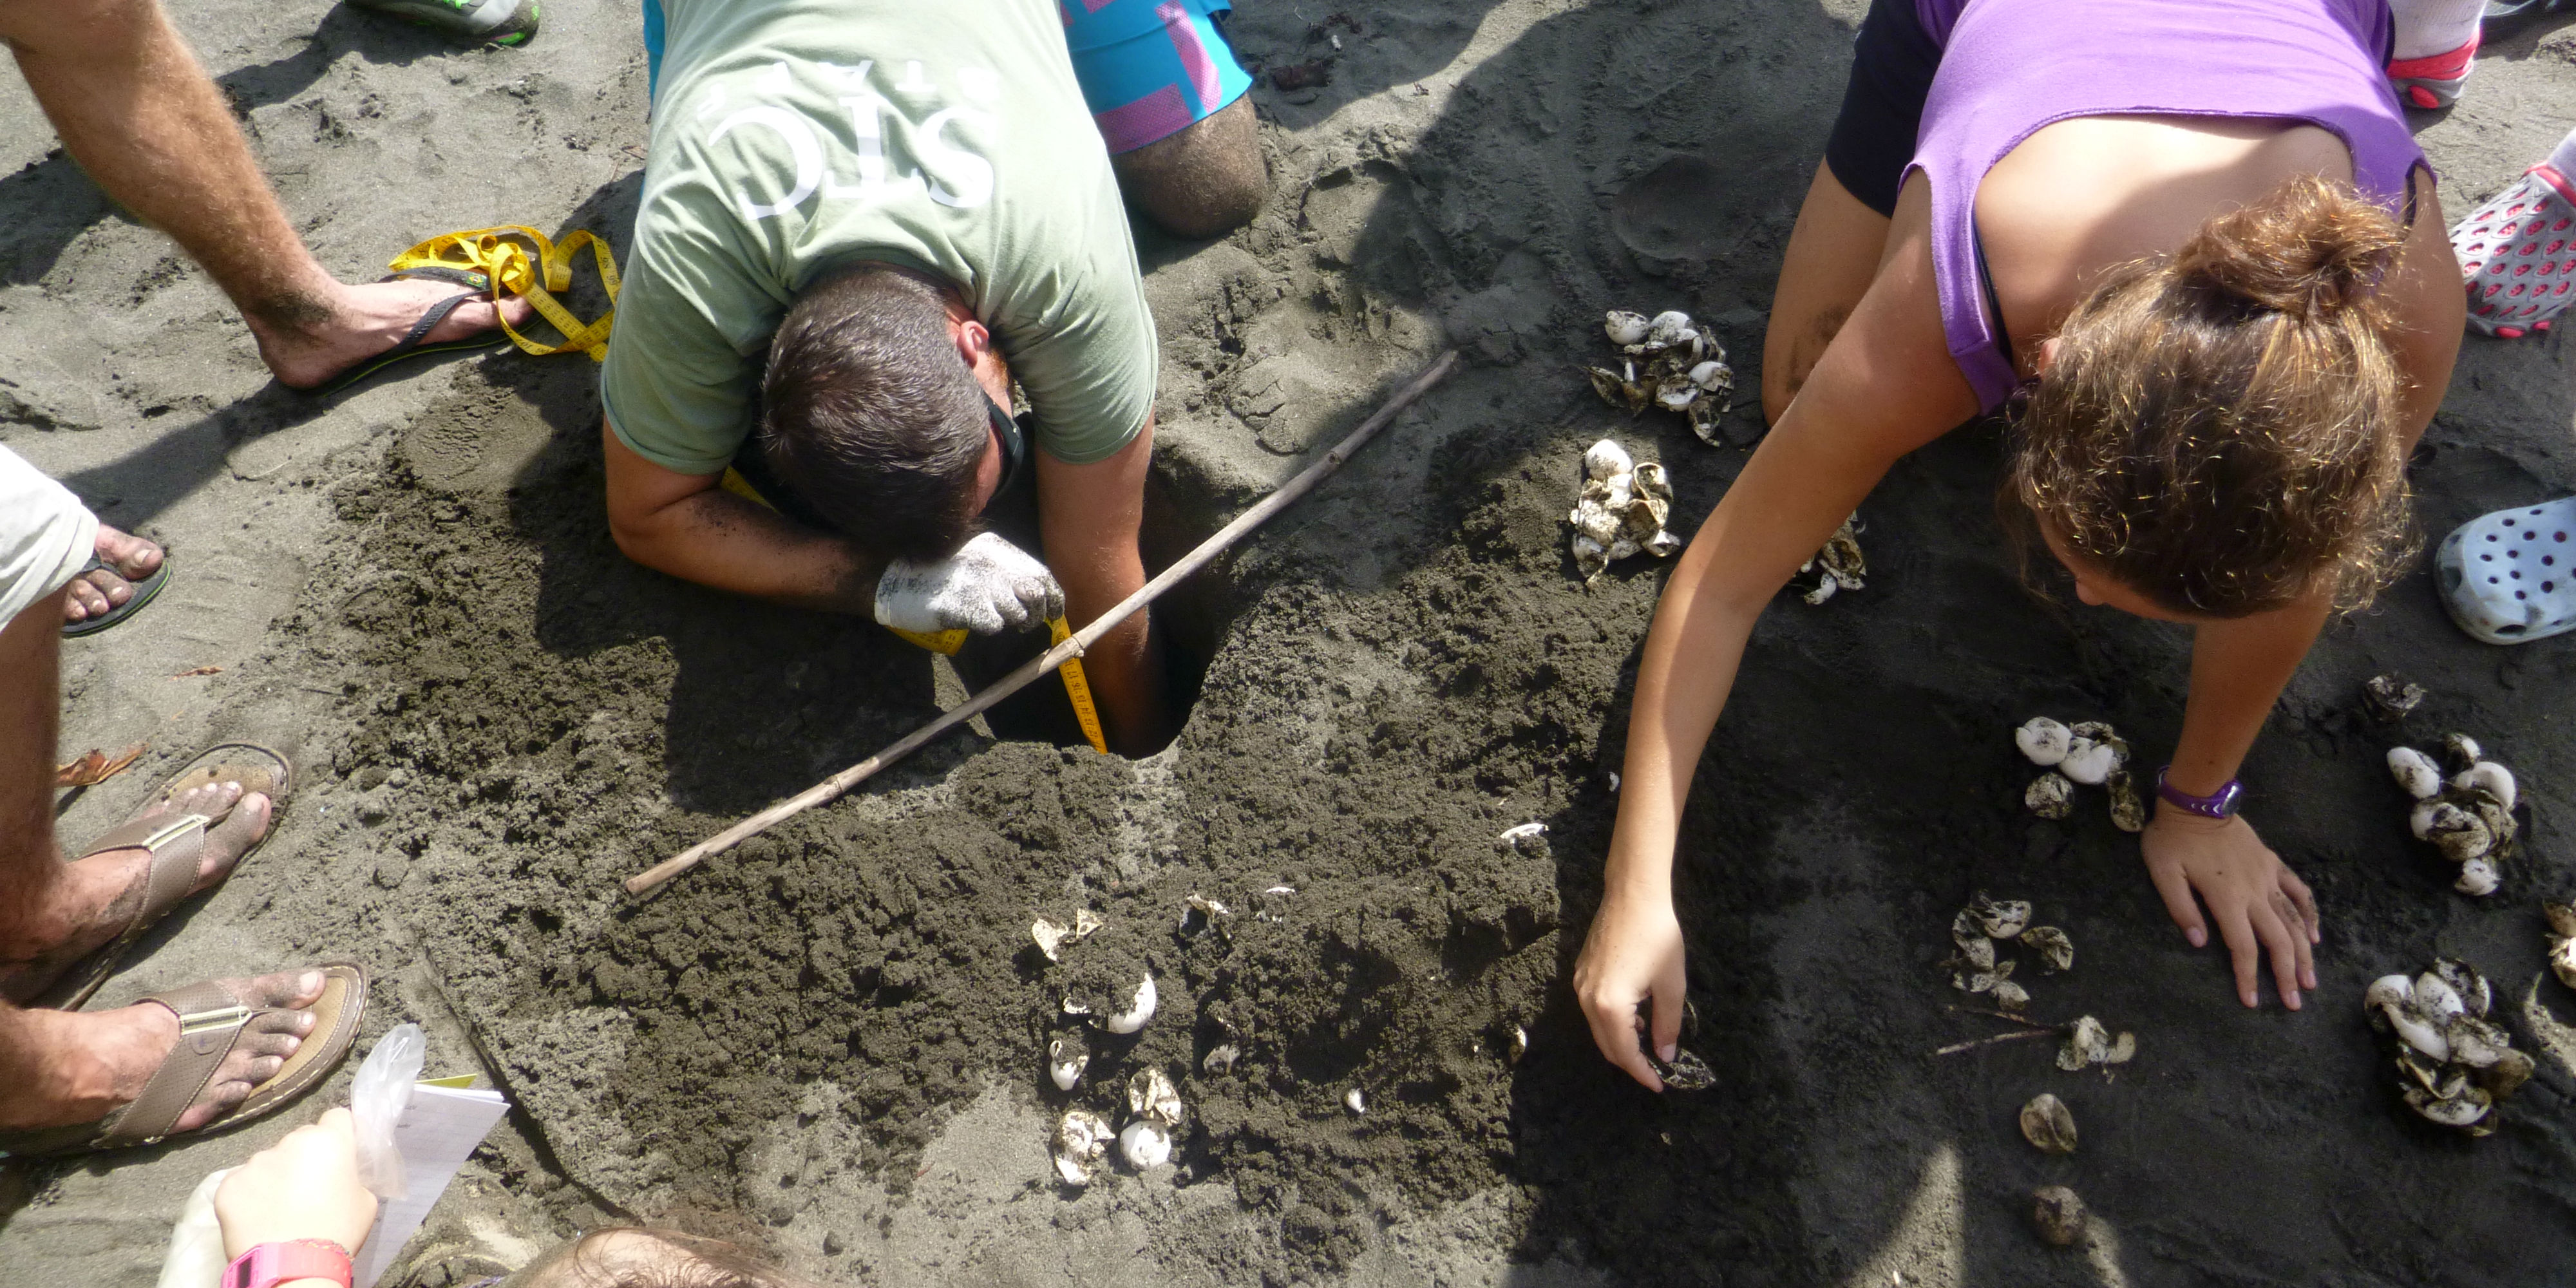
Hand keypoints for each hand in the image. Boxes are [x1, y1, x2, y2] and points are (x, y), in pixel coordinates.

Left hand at [215, 1107, 378, 1257]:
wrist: (291, 1267)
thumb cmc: (338, 1232)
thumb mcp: (365, 1201)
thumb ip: (353, 1177)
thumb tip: (340, 1175)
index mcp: (329, 1141)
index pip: (336, 1118)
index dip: (339, 1135)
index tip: (338, 1156)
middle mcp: (289, 1143)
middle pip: (300, 1140)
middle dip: (304, 1158)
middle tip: (308, 1190)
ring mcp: (254, 1162)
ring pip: (268, 1162)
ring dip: (275, 1177)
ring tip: (279, 1210)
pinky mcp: (228, 1185)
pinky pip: (242, 1183)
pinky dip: (250, 1196)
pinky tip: (259, 1218)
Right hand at [874, 532, 1064, 634]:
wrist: (890, 576)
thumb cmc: (936, 572)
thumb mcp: (974, 560)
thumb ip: (1004, 571)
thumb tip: (1037, 595)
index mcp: (996, 548)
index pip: (1041, 574)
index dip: (1054, 598)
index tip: (1055, 613)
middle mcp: (990, 563)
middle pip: (1034, 594)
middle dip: (1036, 614)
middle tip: (1025, 624)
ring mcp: (976, 583)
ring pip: (1016, 612)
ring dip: (1010, 621)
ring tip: (992, 618)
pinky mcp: (962, 605)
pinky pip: (992, 624)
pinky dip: (988, 626)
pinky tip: (972, 619)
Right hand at [1573, 890, 1686, 1090]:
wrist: (1633, 895)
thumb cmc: (1657, 937)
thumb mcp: (1671, 985)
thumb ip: (1667, 1025)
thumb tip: (1666, 1055)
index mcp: (1609, 1006)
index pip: (1624, 1053)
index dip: (1643, 1073)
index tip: (1661, 1085)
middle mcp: (1587, 999)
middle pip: (1606, 1046)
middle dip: (1630, 1062)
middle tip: (1655, 1070)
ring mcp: (1580, 985)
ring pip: (1598, 1029)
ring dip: (1621, 1041)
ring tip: (1648, 1040)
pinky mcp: (1581, 972)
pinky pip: (1593, 1009)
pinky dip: (1611, 1022)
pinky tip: (1634, 1014)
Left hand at [2141, 808, 2319, 1008]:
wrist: (2198, 801)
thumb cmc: (2173, 838)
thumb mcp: (2163, 873)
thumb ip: (2181, 908)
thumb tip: (2198, 943)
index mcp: (2227, 899)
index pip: (2242, 947)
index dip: (2248, 977)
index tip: (2252, 1003)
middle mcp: (2254, 892)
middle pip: (2277, 941)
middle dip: (2286, 975)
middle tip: (2294, 1004)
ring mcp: (2268, 878)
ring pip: (2293, 921)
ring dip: (2304, 953)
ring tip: (2310, 981)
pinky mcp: (2273, 864)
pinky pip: (2299, 892)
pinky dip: (2309, 914)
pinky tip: (2315, 935)